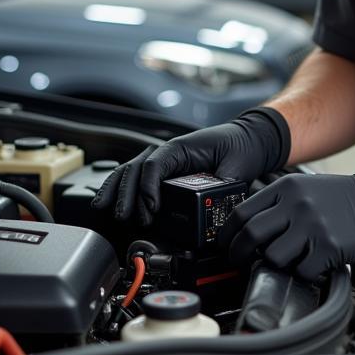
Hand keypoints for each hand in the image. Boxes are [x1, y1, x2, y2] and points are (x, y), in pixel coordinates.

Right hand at [92, 107, 289, 224]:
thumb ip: (222, 187)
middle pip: (136, 169)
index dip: (149, 187)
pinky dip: (121, 187)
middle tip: (124, 217)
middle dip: (126, 194)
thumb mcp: (236, 167)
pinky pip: (138, 177)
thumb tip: (211, 208)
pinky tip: (109, 199)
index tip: (152, 209)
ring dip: (116, 190)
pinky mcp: (167, 171)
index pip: (155, 165)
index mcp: (182, 148)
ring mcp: (165, 160)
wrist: (250, 138)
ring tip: (104, 209)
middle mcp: (169, 152)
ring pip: (131, 171)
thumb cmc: (242, 146)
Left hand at [219, 154, 354, 282]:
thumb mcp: (306, 188)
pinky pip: (301, 270)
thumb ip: (278, 204)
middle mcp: (296, 204)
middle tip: (239, 263)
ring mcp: (312, 225)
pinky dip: (303, 273)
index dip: (228, 234)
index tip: (226, 245)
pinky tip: (312, 264)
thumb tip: (248, 230)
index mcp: (286, 188)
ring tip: (287, 261)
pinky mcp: (328, 246)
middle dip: (239, 254)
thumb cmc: (344, 198)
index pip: (242, 212)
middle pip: (250, 235)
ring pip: (273, 256)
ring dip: (275, 265)